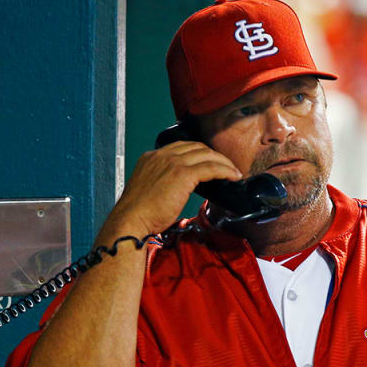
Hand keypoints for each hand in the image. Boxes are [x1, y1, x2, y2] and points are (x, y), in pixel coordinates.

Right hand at [102, 141, 241, 238]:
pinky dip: (225, 170)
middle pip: (197, 147)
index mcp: (152, 157)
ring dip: (224, 162)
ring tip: (234, 172)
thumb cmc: (140, 212)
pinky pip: (211, 167)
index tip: (212, 161)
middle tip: (227, 166)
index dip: (201, 152)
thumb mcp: (149, 188)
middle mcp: (162, 155)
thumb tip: (180, 187)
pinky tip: (233, 176)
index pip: (183, 147)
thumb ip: (164, 181)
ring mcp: (172, 163)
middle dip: (215, 155)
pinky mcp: (182, 174)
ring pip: (207, 155)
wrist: (131, 220)